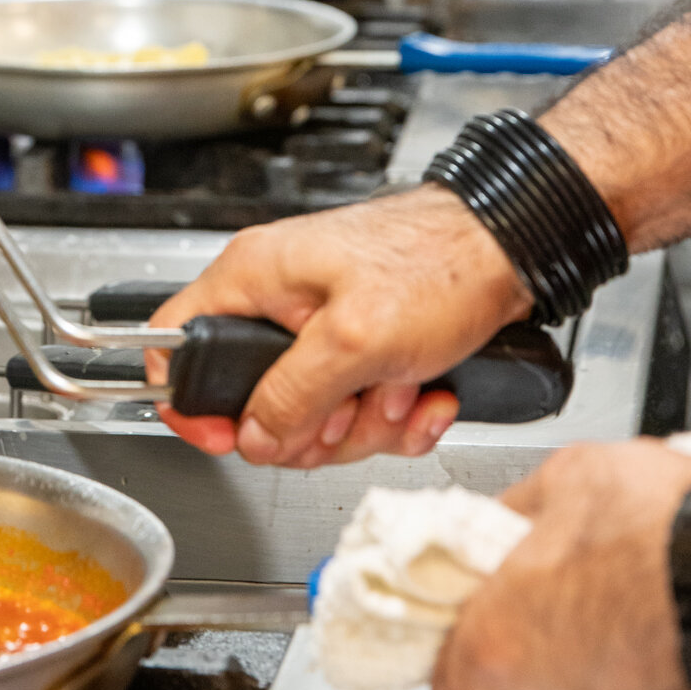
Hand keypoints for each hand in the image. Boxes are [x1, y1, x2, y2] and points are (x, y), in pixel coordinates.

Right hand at [145, 185, 530, 467]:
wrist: (513, 252)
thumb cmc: (441, 264)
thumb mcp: (356, 340)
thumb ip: (293, 395)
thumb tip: (254, 436)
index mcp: (255, 277)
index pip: (177, 340)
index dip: (192, 399)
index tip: (227, 437)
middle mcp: (281, 299)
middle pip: (255, 399)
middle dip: (312, 425)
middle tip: (348, 412)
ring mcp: (323, 326)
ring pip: (312, 414)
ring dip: (365, 422)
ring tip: (401, 391)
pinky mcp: (363, 348)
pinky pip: (357, 409)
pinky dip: (396, 414)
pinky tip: (425, 396)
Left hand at [433, 439, 690, 689]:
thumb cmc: (658, 527)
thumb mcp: (565, 477)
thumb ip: (518, 510)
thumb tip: (506, 520)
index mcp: (501, 641)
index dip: (460, 664)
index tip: (474, 632)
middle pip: (525, 689)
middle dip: (541, 643)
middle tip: (568, 587)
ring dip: (600, 656)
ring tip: (631, 595)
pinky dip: (656, 672)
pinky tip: (673, 621)